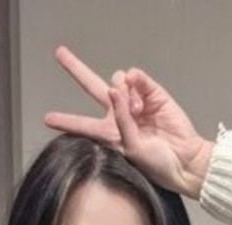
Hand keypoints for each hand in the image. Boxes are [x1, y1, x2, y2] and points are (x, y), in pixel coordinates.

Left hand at [44, 46, 214, 198]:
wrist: (184, 161)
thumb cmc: (157, 164)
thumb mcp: (131, 148)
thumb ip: (120, 119)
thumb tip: (115, 88)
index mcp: (109, 134)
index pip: (82, 124)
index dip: (65, 120)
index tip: (48, 118)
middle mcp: (119, 114)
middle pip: (92, 86)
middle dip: (76, 69)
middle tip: (60, 53)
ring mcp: (135, 101)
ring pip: (117, 79)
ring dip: (123, 92)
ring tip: (137, 111)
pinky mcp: (152, 92)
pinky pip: (137, 77)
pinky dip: (136, 82)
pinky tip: (140, 100)